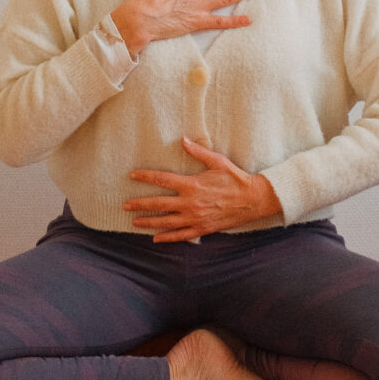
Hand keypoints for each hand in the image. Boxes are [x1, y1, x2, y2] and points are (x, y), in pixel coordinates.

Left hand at [123, 137, 281, 241]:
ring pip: (166, 222)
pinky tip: (156, 239)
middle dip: (140, 204)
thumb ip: (198, 151)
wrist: (253, 200)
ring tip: (135, 222)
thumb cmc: (235, 179)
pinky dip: (167, 238)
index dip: (145, 177)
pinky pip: (181, 235)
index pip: (162, 180)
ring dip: (149, 222)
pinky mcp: (202, 228)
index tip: (132, 176)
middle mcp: (190, 203)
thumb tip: (183, 140)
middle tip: (125, 205)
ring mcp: (195, 218)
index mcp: (192, 184)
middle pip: (158, 204)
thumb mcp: (218, 161)